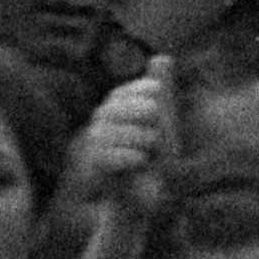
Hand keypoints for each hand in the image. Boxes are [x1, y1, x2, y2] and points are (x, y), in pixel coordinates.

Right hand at [66, 60, 172, 213]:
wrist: (145, 202)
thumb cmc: (155, 162)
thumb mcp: (164, 127)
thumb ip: (162, 94)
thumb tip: (163, 56)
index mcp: (116, 111)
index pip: (120, 93)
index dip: (136, 89)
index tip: (157, 91)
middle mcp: (101, 125)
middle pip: (111, 108)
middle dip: (134, 109)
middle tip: (155, 116)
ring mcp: (94, 147)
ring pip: (106, 131)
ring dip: (133, 135)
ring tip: (151, 144)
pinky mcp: (95, 169)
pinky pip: (103, 156)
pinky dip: (123, 156)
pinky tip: (140, 158)